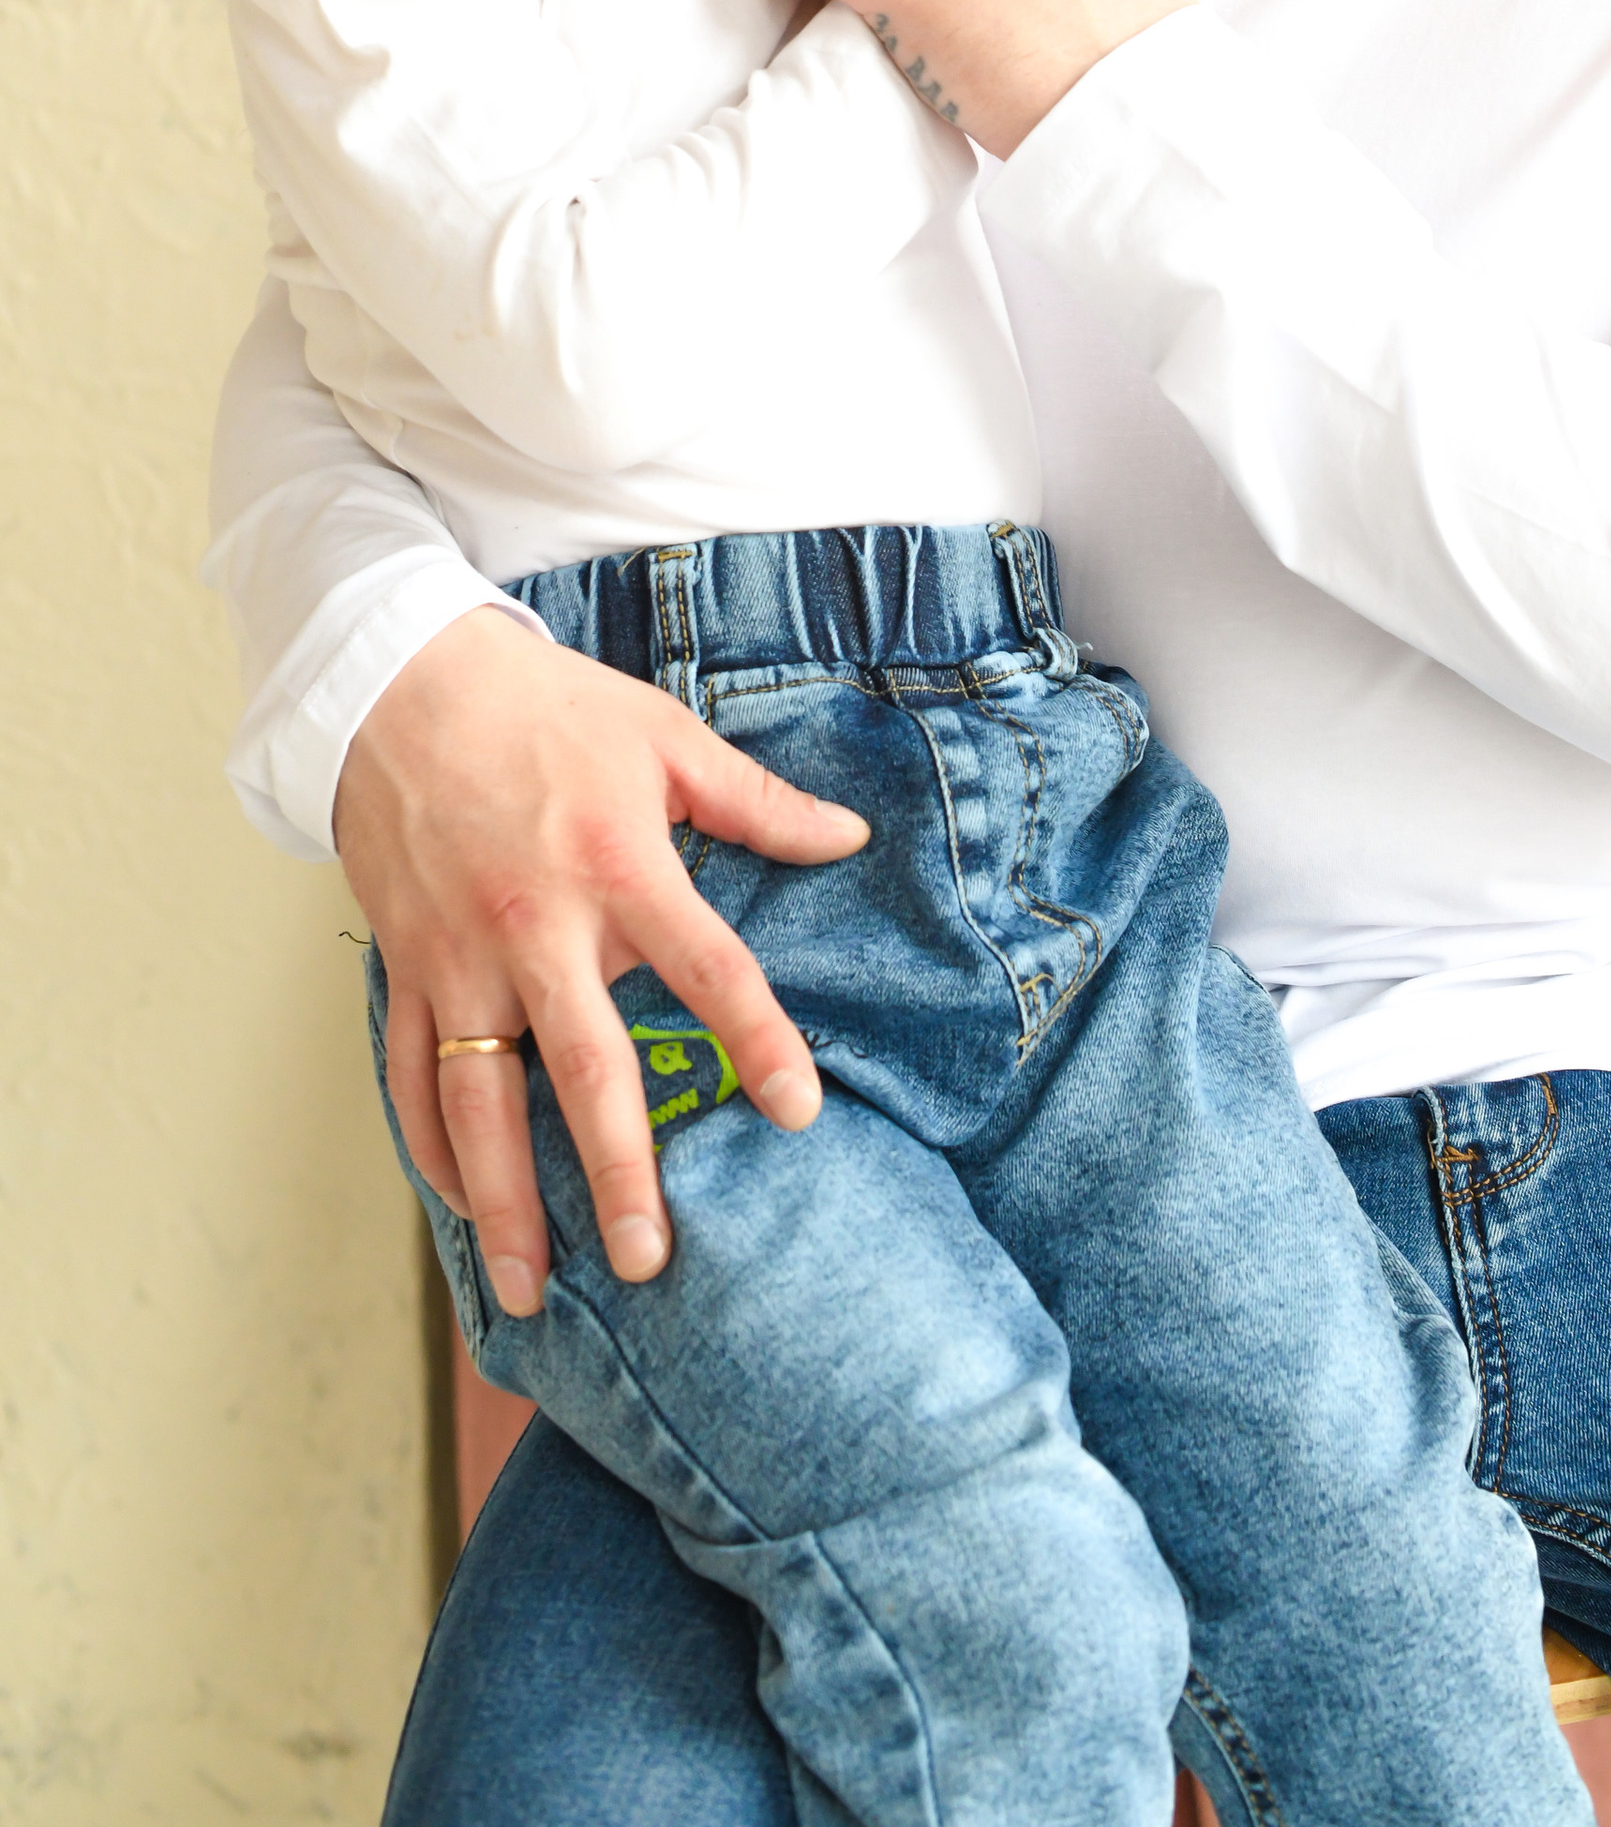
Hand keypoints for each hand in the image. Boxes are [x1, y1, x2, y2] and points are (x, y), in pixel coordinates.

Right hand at [336, 608, 868, 1314]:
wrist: (402, 682)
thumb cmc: (547, 709)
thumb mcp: (665, 737)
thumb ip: (758, 802)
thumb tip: (848, 836)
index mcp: (618, 866)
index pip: (707, 967)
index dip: (757, 1039)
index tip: (798, 1112)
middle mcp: (537, 926)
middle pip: (585, 1070)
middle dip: (618, 1174)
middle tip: (652, 1260)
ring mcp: (461, 956)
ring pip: (480, 1103)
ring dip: (505, 1202)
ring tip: (532, 1288)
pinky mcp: (408, 967)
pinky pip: (414, 1076)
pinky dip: (431, 1149)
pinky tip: (460, 1207)